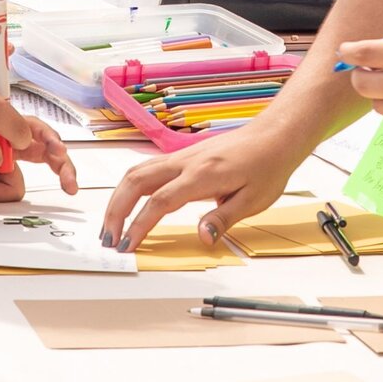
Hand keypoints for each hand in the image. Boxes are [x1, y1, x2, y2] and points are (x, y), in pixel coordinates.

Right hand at [101, 126, 303, 250]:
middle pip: (135, 182)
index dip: (139, 225)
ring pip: (137, 172)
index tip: (127, 245)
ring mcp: (181, 157)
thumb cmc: (267, 166)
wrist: (274, 136)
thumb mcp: (254, 200)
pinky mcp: (183, 156)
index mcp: (202, 175)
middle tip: (108, 238)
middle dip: (116, 211)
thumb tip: (202, 237)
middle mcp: (185, 162)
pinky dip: (131, 187)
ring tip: (112, 224)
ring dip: (119, 197)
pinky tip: (129, 202)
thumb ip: (223, 219)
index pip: (159, 201)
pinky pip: (147, 168)